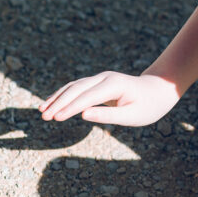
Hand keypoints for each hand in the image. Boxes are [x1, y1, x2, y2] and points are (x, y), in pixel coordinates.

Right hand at [39, 72, 180, 125]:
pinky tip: (50, 103)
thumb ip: (108, 115)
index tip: (56, 118)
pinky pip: (75, 88)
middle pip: (76, 89)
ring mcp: (99, 79)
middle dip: (58, 103)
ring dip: (56, 98)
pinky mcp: (95, 83)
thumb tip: (83, 115)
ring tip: (41, 111)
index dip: (70, 108)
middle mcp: (104, 78)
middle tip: (44, 116)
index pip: (87, 97)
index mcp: (113, 85)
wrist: (157, 90)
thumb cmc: (147, 106)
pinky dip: (61, 95)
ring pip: (72, 87)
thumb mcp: (132, 116)